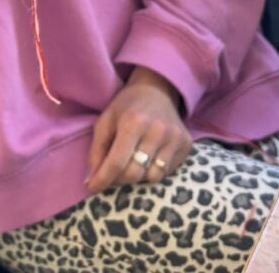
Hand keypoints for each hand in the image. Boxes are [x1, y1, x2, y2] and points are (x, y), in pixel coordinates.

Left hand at [85, 67, 192, 194]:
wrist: (157, 89)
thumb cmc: (127, 105)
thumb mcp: (106, 119)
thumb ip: (97, 149)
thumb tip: (92, 179)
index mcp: (133, 122)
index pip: (117, 162)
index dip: (103, 179)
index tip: (92, 188)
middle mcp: (157, 131)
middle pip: (134, 174)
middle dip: (119, 179)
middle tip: (113, 172)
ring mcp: (174, 138)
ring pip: (152, 177)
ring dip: (138, 175)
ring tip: (133, 161)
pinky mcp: (186, 144)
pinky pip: (167, 172)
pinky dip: (154, 170)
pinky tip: (149, 156)